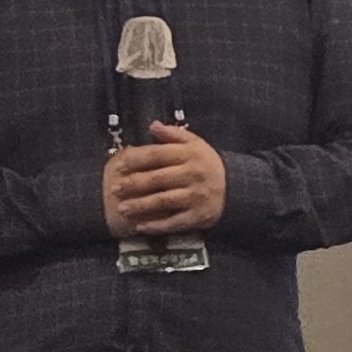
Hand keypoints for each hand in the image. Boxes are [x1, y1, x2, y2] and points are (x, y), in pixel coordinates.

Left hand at [103, 122, 227, 235]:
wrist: (237, 188)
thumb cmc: (208, 164)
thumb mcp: (196, 144)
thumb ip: (174, 134)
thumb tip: (152, 125)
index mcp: (190, 155)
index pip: (158, 155)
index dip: (136, 160)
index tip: (118, 166)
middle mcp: (193, 175)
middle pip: (157, 179)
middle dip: (134, 184)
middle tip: (114, 189)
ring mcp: (196, 196)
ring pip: (163, 201)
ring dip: (141, 205)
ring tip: (122, 209)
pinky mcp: (199, 215)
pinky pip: (174, 221)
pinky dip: (157, 225)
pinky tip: (141, 226)